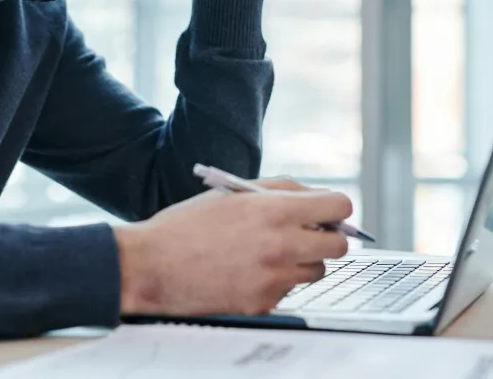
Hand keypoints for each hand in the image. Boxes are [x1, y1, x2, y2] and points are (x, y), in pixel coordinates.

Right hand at [114, 178, 352, 317]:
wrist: (153, 265)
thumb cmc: (187, 225)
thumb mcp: (233, 193)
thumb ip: (279, 190)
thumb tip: (316, 196)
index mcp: (274, 210)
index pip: (338, 206)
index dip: (335, 208)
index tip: (327, 212)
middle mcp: (281, 245)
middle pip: (339, 245)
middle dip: (326, 236)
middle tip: (306, 234)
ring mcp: (275, 278)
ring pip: (317, 271)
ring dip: (303, 261)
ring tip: (270, 253)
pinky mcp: (265, 303)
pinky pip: (289, 291)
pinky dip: (277, 282)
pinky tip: (248, 272)